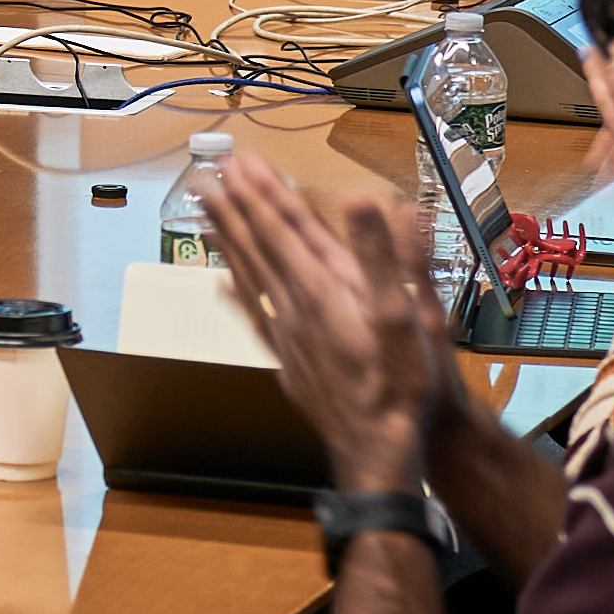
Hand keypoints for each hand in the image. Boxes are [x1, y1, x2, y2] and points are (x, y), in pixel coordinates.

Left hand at [193, 142, 437, 486]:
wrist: (382, 449)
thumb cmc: (402, 385)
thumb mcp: (407, 316)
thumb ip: (385, 257)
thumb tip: (369, 203)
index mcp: (324, 290)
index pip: (284, 230)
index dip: (262, 194)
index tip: (239, 164)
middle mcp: (296, 309)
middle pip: (257, 249)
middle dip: (234, 209)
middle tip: (206, 177)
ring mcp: (287, 336)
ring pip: (248, 278)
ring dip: (228, 242)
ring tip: (206, 215)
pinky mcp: (288, 360)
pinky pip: (252, 316)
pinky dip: (235, 292)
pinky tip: (222, 284)